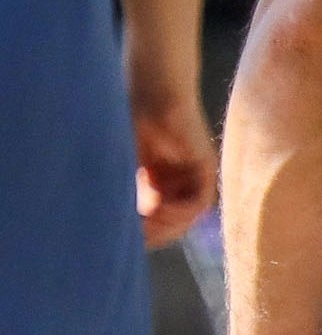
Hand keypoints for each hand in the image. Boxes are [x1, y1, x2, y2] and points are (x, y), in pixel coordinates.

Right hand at [130, 94, 214, 247]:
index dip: (140, 234)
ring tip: (145, 225)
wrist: (151, 93)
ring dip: (167, 226)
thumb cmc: (128, 120)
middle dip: (154, 235)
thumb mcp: (118, 165)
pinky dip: (183, 211)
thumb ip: (118, 192)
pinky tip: (161, 209)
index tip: (121, 241)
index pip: (153, 221)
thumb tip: (102, 228)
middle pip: (171, 223)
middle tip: (134, 241)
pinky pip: (201, 201)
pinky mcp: (205, 168)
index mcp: (154, 183)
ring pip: (186, 217)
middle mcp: (175, 183)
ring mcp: (191, 177)